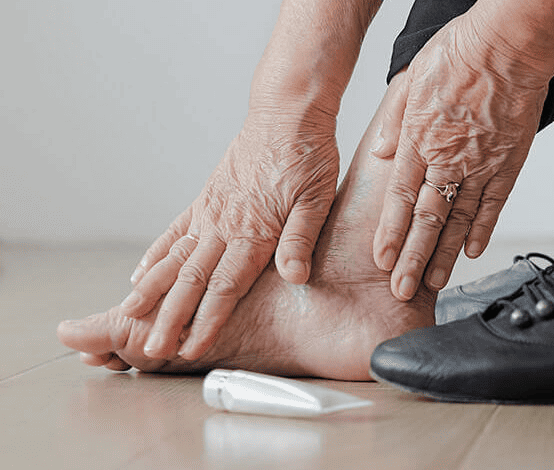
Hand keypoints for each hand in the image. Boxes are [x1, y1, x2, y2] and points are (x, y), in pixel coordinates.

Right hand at [122, 119, 338, 360]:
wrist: (287, 111)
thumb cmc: (307, 154)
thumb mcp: (317, 197)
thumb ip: (301, 238)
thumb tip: (294, 277)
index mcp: (254, 230)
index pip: (226, 287)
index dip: (208, 321)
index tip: (191, 348)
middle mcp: (224, 224)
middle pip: (192, 280)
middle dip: (172, 317)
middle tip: (153, 348)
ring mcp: (211, 211)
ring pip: (176, 258)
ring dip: (153, 291)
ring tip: (130, 318)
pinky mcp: (207, 198)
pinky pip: (175, 230)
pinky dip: (156, 254)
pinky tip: (140, 275)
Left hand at [370, 12, 551, 300]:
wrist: (510, 43)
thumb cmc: (461, 52)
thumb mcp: (411, 78)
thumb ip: (393, 119)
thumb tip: (379, 153)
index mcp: (419, 140)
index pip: (399, 197)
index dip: (390, 232)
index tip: (381, 259)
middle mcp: (448, 160)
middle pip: (427, 219)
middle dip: (412, 258)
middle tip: (401, 289)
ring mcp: (481, 166)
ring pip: (459, 220)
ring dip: (444, 255)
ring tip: (431, 282)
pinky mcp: (509, 164)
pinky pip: (493, 205)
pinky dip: (482, 230)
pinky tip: (472, 252)